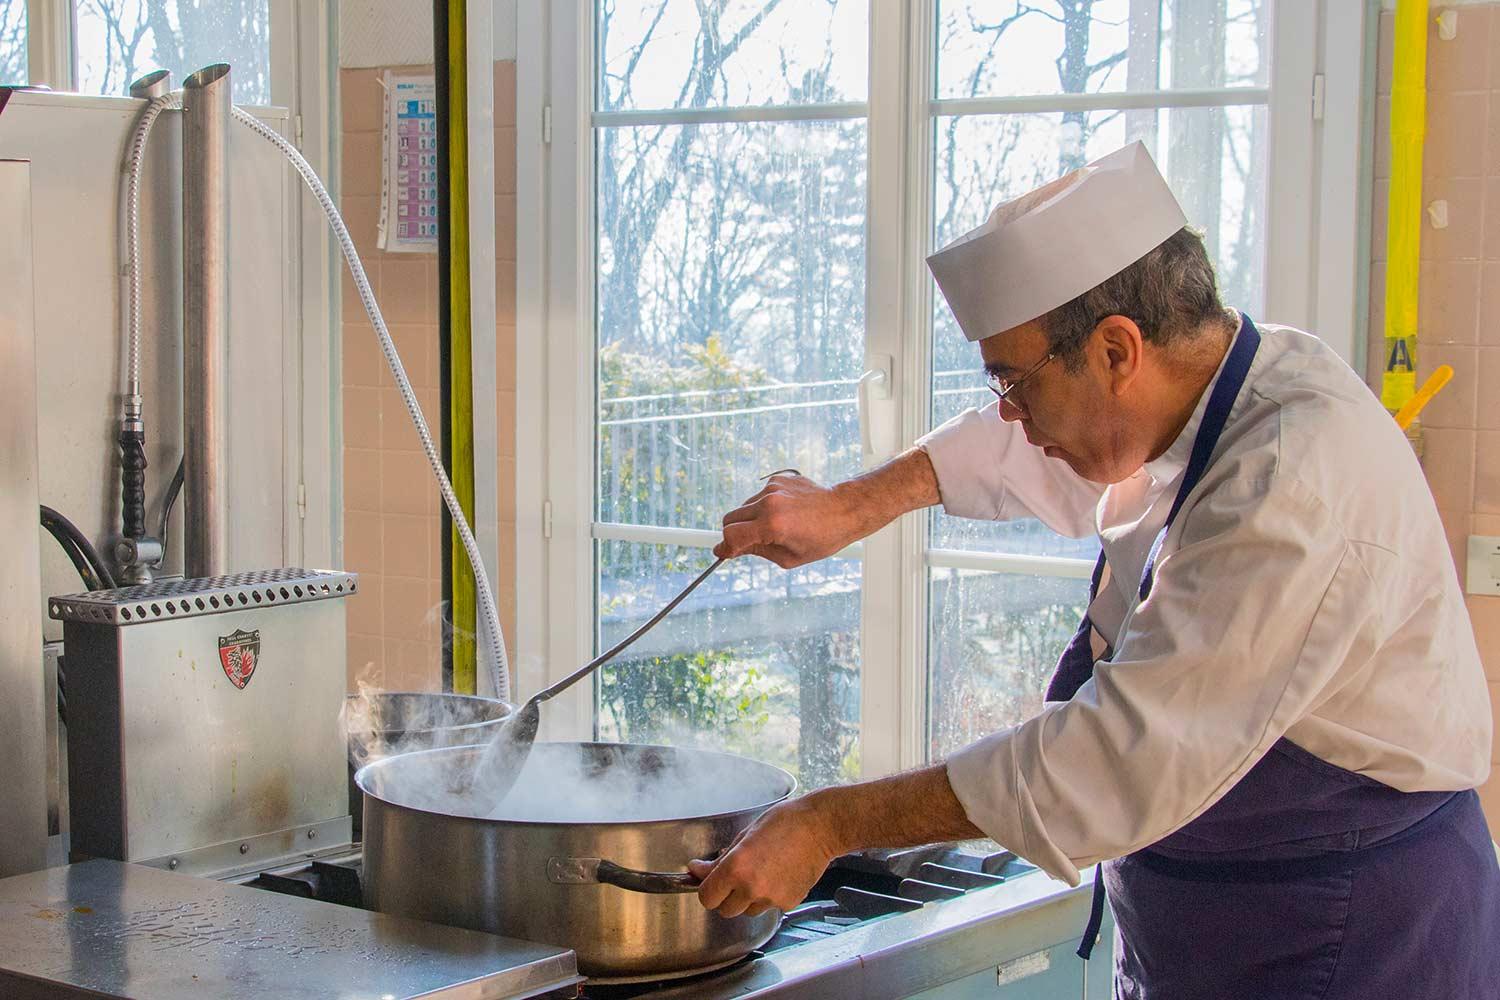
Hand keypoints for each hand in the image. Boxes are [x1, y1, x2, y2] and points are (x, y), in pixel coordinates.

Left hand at [689, 796, 841, 917]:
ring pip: (747, 911)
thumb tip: (697, 871)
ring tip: (763, 873)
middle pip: (725, 910)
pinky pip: (769, 906)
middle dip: (726, 896)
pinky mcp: (788, 903)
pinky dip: (770, 896)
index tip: (711, 882)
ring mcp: (771, 898)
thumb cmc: (784, 822)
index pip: (707, 898)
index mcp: (736, 868)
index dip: (708, 890)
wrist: (820, 827)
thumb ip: (719, 860)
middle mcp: (752, 888)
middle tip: (736, 877)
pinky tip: (779, 875)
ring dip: (748, 898)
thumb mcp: (744, 835)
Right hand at [715, 472, 860, 567]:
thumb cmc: (822, 538)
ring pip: (744, 506)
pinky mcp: (778, 480)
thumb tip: (732, 549)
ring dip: (750, 519)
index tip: (723, 553)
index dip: (724, 547)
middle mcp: (769, 503)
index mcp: (772, 525)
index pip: (731, 535)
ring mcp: (773, 488)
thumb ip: (757, 552)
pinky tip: (784, 512)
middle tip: (747, 542)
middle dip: (733, 533)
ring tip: (774, 527)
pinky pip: (759, 496)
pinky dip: (764, 506)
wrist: (844, 510)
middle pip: (730, 518)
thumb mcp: (789, 557)